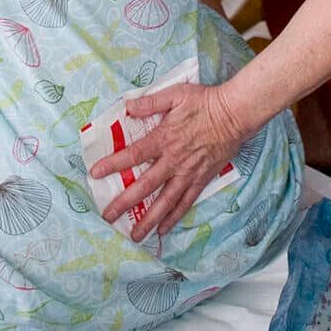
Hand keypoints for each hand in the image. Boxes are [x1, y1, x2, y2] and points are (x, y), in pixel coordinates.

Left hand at [90, 81, 247, 240]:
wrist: (234, 115)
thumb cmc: (205, 102)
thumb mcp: (176, 94)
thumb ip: (151, 103)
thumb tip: (127, 107)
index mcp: (164, 138)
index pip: (133, 154)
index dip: (113, 164)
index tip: (95, 173)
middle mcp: (173, 161)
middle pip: (145, 186)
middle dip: (124, 202)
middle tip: (107, 216)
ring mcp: (188, 173)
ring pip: (165, 202)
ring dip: (148, 220)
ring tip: (135, 235)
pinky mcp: (201, 180)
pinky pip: (185, 203)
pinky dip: (174, 217)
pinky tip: (163, 229)